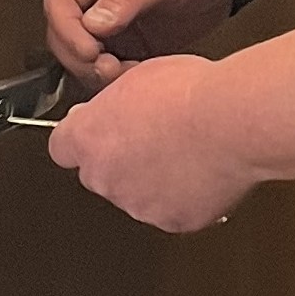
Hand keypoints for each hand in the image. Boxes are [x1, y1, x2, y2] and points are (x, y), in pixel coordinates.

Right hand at [42, 0, 234, 88]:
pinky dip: (117, 80)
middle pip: (62, 36)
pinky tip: (140, 78)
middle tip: (111, 69)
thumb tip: (93, 24)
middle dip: (82, 59)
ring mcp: (107, 25)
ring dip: (99, 74)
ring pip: (81, 59)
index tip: (91, 51)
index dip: (67, 31)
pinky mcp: (124, 46)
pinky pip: (107, 69)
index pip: (59, 2)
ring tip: (131, 73)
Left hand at [49, 52, 255, 232]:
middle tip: (156, 137)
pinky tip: (205, 170)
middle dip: (123, 160)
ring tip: (189, 151)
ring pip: (138, 194)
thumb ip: (116, 100)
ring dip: (154, 179)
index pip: (63, 147)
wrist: (232, 121)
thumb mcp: (142, 75)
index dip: (85, 138)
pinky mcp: (172, 220)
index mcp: (89, 137)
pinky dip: (186, 196)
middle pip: (101, 173)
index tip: (101, 131)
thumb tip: (117, 106)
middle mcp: (105, 176)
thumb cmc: (193, 93)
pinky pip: (173, 210)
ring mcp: (137, 204)